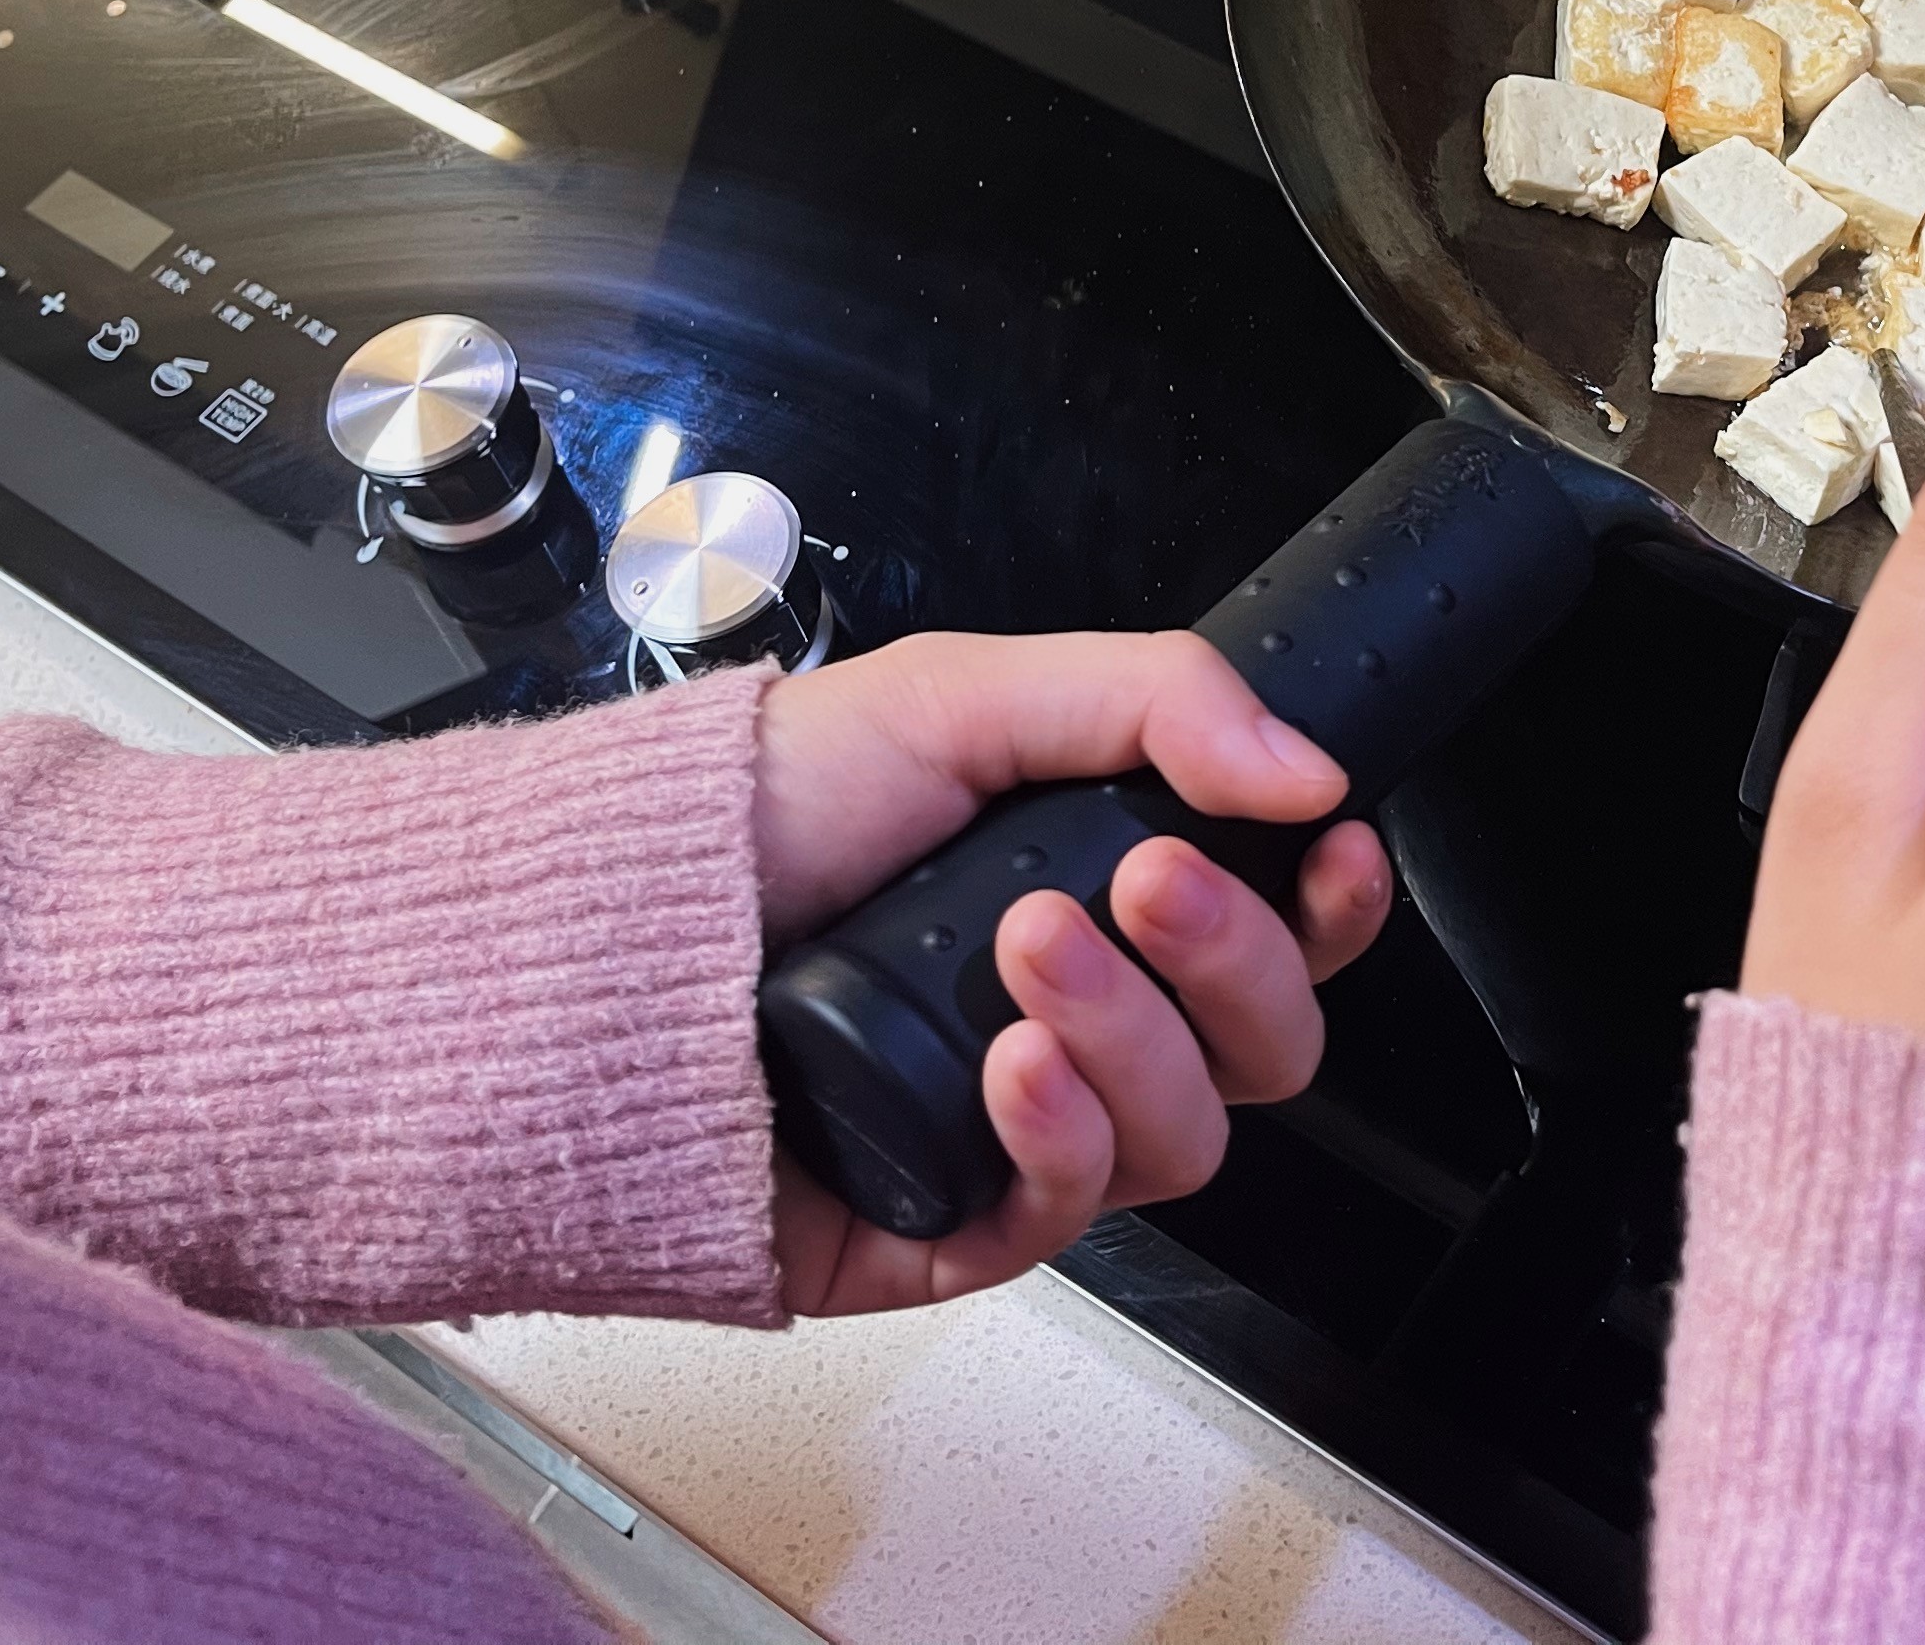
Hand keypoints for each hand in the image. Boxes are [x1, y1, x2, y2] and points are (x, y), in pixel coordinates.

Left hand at [749, 630, 1392, 1312]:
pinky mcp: (944, 1230)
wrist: (591, 933)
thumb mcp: (956, 695)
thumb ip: (1151, 700)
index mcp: (1101, 895)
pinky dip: (1064, 1140)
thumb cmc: (754, 815)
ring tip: (1029, 951)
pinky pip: (1067, 1221)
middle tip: (1145, 879)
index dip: (1333, 906)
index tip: (1328, 851)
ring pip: (1187, 1138)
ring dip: (1133, 1037)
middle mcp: (1081, 1022)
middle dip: (1232, 957)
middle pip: (1263, 1045)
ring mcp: (1019, 1135)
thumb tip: (1305, 763)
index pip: (1282, 933)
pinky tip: (1015, 1064)